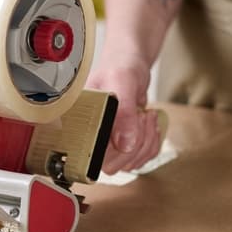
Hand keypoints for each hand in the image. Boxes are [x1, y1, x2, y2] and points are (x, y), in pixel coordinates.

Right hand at [87, 52, 162, 174]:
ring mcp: (107, 145)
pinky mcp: (123, 147)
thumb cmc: (119, 68)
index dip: (114, 148)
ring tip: (144, 115)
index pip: (91, 156)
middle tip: (140, 116)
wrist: (130, 66)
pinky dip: (152, 142)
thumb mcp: (121, 83)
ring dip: (146, 140)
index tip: (129, 123)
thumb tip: (125, 145)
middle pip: (113, 165)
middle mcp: (90, 138)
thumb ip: (123, 113)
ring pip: (130, 164)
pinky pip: (142, 158)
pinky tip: (148, 123)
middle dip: (136, 141)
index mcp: (79, 124)